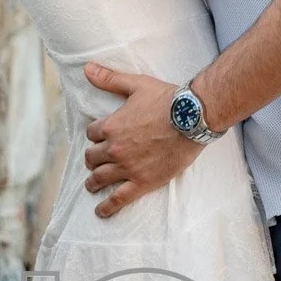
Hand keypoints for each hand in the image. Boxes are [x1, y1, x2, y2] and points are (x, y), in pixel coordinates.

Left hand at [82, 64, 201, 217]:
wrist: (192, 118)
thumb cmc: (166, 99)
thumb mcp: (136, 85)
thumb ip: (109, 79)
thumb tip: (87, 68)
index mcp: (111, 126)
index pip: (91, 133)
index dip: (95, 134)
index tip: (99, 136)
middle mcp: (115, 149)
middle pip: (92, 157)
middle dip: (92, 158)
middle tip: (94, 161)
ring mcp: (128, 168)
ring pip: (100, 179)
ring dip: (93, 182)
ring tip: (92, 186)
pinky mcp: (143, 183)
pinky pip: (119, 199)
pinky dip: (107, 207)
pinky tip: (101, 211)